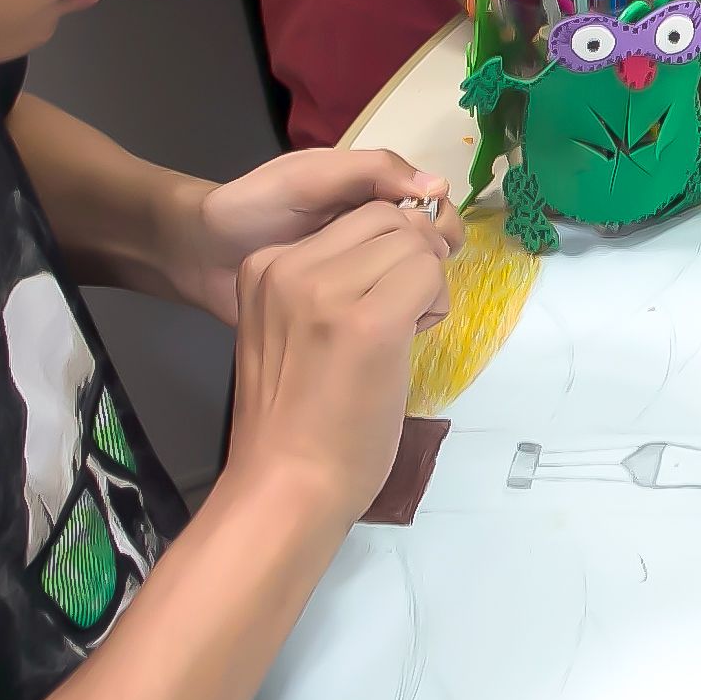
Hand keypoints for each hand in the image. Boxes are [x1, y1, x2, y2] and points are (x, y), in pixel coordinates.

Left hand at [168, 149, 450, 325]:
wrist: (198, 254)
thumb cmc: (249, 207)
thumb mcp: (305, 177)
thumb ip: (367, 173)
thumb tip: (436, 188)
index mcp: (368, 193)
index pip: (428, 204)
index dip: (439, 224)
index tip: (438, 246)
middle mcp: (369, 229)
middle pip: (427, 241)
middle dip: (433, 257)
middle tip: (420, 278)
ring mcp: (357, 269)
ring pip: (410, 275)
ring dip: (418, 287)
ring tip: (408, 302)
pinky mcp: (342, 303)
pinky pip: (384, 306)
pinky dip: (395, 312)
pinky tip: (388, 323)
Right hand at [220, 201, 456, 522]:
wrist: (287, 482)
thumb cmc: (296, 419)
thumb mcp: (291, 327)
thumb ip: (331, 281)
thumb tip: (404, 243)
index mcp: (264, 265)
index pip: (355, 217)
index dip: (388, 252)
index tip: (381, 299)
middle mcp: (289, 267)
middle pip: (388, 219)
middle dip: (413, 258)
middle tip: (405, 311)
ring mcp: (327, 292)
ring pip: (414, 243)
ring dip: (427, 281)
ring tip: (404, 330)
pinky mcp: (370, 323)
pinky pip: (430, 274)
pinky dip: (436, 303)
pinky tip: (412, 338)